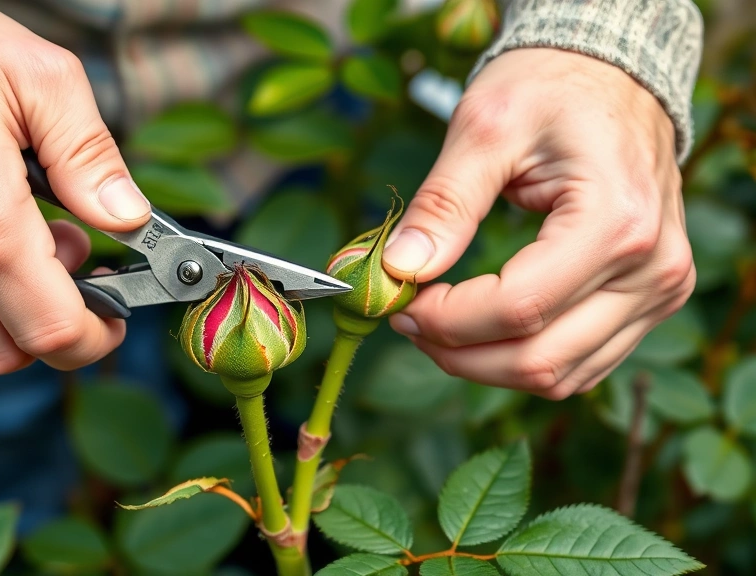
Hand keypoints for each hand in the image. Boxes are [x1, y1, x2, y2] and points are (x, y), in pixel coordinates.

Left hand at [381, 48, 695, 399]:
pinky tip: (480, 330)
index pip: (518, 308)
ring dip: (485, 365)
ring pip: (560, 376)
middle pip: (539, 358)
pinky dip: (522, 359)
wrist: (613, 75)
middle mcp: (653, 269)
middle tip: (406, 318)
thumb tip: (397, 269)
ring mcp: (659, 291)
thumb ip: (442, 204)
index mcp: (618, 222)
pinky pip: (581, 364)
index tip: (398, 300)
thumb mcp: (484, 128)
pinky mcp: (652, 301)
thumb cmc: (551, 89)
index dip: (447, 320)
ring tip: (437, 324)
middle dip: (456, 352)